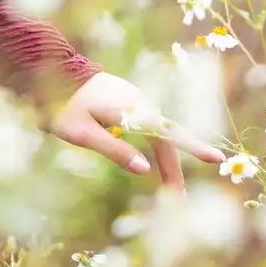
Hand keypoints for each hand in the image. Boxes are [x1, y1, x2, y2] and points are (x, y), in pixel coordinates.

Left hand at [49, 71, 225, 188]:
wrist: (49, 70)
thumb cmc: (62, 105)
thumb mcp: (82, 134)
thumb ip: (114, 150)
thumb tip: (145, 170)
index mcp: (131, 110)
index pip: (168, 133)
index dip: (193, 148)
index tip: (217, 159)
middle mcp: (139, 102)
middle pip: (164, 138)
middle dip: (174, 167)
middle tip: (177, 196)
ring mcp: (134, 99)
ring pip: (157, 133)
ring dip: (165, 158)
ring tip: (170, 185)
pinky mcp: (127, 99)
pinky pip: (149, 126)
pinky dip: (156, 145)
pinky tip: (154, 159)